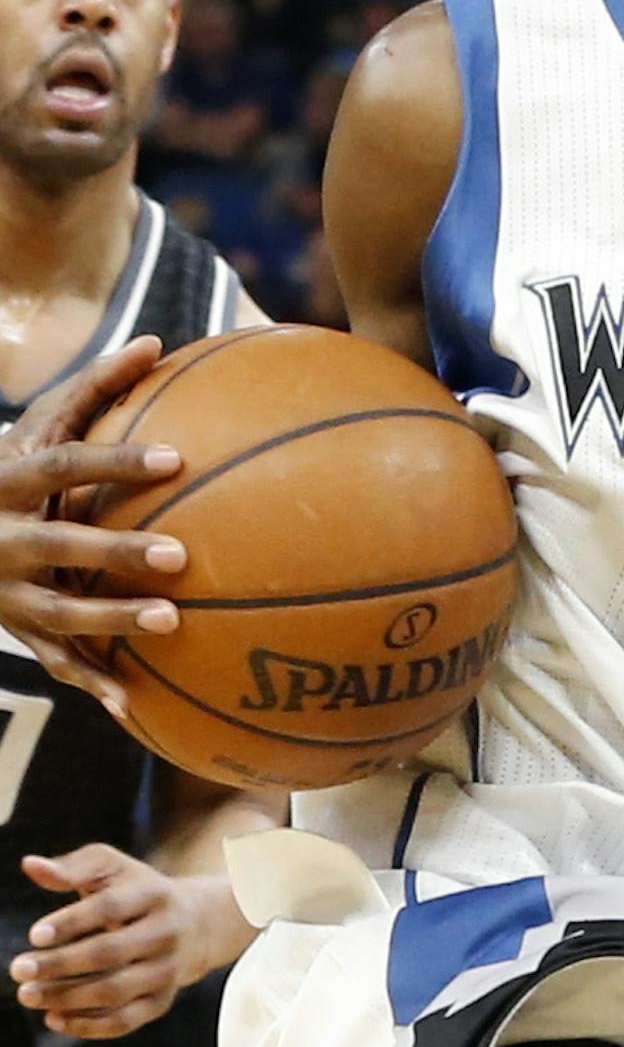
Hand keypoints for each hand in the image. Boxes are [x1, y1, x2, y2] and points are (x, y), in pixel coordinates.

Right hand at [0, 337, 188, 714]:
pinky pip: (53, 659)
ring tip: (174, 621)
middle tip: (182, 554)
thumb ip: (93, 387)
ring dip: (112, 619)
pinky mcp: (13, 627)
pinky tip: (136, 704)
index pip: (65, 465)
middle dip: (116, 549)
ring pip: (57, 610)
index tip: (177, 457)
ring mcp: (2, 590)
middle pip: (58, 543)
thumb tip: (157, 342)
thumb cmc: (7, 469)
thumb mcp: (34, 427)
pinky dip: (91, 682)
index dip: (117, 461)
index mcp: (6, 480)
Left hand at [8, 844, 229, 1038]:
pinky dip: (85, 1025)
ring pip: (114, 991)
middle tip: (18, 969)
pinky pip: (123, 1021)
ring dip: (65, 997)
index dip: (72, 922)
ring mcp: (167, 970)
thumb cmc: (137, 892)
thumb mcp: (114, 870)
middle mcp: (167, 932)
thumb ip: (74, 867)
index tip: (34, 935)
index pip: (111, 907)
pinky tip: (53, 1017)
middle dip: (60, 964)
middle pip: (110, 953)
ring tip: (27, 994)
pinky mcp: (162, 1001)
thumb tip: (30, 865)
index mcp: (154, 894)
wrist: (196, 924)